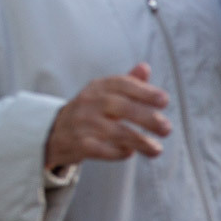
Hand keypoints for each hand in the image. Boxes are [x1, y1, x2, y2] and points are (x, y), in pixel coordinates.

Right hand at [44, 63, 171, 170]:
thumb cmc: (89, 111)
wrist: (54, 131)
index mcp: (97, 87)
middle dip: (146, 117)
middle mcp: (89, 102)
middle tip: (167, 128)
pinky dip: (119, 152)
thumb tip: (145, 67)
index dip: (144, 91)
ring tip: (156, 149)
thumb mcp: (103, 93)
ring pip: (115, 131)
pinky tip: (131, 152)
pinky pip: (103, 149)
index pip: (121, 84)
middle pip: (120, 107)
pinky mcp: (80, 144)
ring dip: (140, 140)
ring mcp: (83, 123)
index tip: (164, 100)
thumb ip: (127, 83)